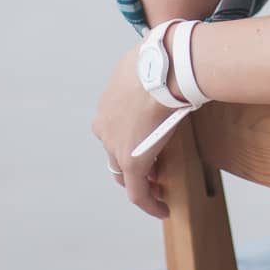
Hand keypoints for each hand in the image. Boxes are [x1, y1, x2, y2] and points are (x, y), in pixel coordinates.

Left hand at [92, 41, 175, 218]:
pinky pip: (138, 192)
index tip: (142, 148)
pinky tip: (162, 209)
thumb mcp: (147, 66)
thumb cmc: (161, 59)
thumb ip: (149, 77)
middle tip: (153, 172)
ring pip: (125, 175)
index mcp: (106, 107)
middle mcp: (104, 129)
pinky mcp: (133, 163)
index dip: (127, 144)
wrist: (165, 66)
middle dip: (132, 166)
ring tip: (159, 191)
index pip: (113, 133)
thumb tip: (166, 68)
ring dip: (141, 183)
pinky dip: (149, 203)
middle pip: (114, 156)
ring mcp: (116, 147)